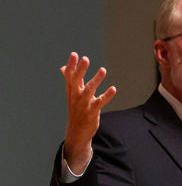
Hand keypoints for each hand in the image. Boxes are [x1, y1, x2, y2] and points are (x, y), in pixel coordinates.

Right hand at [61, 52, 115, 173]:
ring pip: (90, 90)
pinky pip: (100, 102)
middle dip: (81, 70)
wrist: (77, 131)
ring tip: (103, 70)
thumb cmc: (76, 109)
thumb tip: (63, 67)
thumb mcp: (72, 94)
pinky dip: (107, 96)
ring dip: (96, 80)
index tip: (74, 54)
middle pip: (77, 81)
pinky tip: (113, 89)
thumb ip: (70, 80)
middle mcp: (76, 96)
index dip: (72, 65)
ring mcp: (83, 104)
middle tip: (85, 59)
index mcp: (71, 90)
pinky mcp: (92, 112)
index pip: (70, 76)